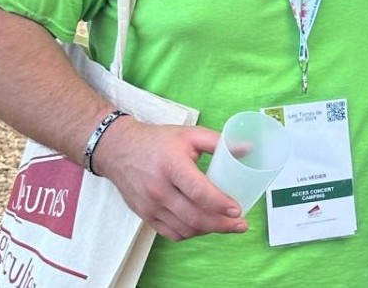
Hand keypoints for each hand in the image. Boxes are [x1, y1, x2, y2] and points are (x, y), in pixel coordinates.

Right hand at [91, 118, 248, 241]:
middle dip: (221, 224)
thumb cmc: (157, 141)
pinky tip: (204, 226)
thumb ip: (219, 142)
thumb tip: (248, 149)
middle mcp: (159, 189)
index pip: (198, 191)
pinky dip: (191, 233)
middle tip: (241, 224)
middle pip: (194, 216)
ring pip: (184, 228)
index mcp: (172, 165)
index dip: (220, 203)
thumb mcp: (189, 134)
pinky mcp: (145, 215)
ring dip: (208, 230)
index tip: (238, 209)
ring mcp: (150, 205)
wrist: (119, 150)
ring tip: (226, 225)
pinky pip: (172, 233)